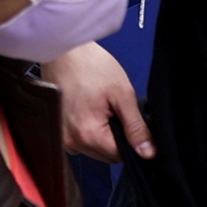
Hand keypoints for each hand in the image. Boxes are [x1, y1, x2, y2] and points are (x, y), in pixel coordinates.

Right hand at [51, 41, 149, 161]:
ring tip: (100, 107)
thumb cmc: (90, 66)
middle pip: (107, 155)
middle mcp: (71, 142)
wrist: (63, 50)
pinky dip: (90, 130)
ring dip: (103, 135)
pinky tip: (89, 110)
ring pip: (95, 149)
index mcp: (87, 135)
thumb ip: (136, 127)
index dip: (131, 141)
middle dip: (116, 138)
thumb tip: (148, 153)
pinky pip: (82, 141)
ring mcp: (62, 138)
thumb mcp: (122, 94)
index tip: (128, 120)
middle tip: (114, 110)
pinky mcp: (58, 131)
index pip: (121, 156)